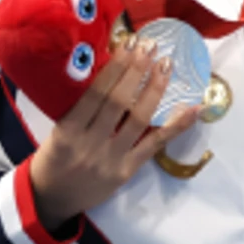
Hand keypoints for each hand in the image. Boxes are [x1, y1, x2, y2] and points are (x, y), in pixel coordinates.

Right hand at [26, 39, 199, 229]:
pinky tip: (192, 108)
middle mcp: (90, 144)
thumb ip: (80, 108)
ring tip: (166, 65)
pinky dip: (176, 126)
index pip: (96, 93)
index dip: (115, 67)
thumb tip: (112, 72)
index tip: (129, 43)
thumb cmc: (52, 159)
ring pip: (139, 119)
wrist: (51, 200)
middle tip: (151, 46)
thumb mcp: (56, 131)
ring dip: (155, 89)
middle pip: (118, 102)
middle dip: (137, 71)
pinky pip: (155, 145)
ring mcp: (112, 158)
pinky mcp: (127, 171)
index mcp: (68, 131)